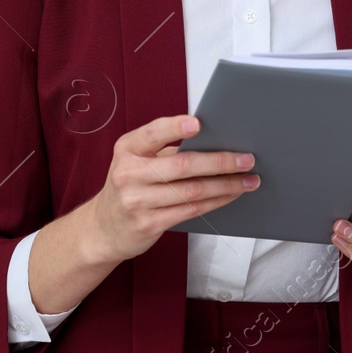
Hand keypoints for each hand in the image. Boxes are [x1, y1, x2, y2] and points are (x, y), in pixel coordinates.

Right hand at [85, 114, 258, 264]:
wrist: (103, 229)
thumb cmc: (129, 186)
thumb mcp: (136, 162)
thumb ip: (165, 151)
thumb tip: (215, 144)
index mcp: (127, 149)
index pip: (152, 133)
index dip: (175, 127)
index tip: (199, 124)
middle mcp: (129, 173)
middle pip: (182, 165)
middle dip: (220, 162)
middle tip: (246, 158)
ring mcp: (137, 201)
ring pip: (192, 191)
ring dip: (225, 185)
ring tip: (248, 180)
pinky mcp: (148, 224)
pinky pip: (190, 210)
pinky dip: (215, 202)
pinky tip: (230, 195)